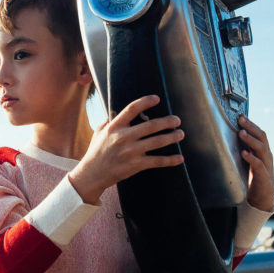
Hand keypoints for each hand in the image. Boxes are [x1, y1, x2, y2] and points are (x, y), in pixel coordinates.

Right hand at [68, 95, 184, 204]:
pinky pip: (157, 161)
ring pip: (157, 142)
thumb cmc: (97, 151)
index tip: (157, 98)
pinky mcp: (136, 165)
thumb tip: (120, 110)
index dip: (145, 102)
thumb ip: (110, 120)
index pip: (132, 109)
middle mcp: (123, 137)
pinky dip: (170, 160)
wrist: (92, 174)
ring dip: (172, 137)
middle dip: (167, 122)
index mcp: (114, 127)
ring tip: (180, 134)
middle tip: (177, 120)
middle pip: (151, 126)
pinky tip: (180, 158)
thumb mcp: (99, 131)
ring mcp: (131, 152)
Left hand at [239, 114, 273, 211]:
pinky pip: (259, 165)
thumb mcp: (250, 160)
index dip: (251, 124)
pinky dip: (251, 158)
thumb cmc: (254, 177)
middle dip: (251, 127)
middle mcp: (267, 156)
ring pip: (261, 148)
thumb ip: (246, 148)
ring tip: (240, 133)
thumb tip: (234, 135)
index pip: (260, 133)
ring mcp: (267, 165)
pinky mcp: (264, 177)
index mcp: (263, 151)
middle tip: (240, 119)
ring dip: (250, 140)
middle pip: (262, 137)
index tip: (241, 115)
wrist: (262, 197)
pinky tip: (243, 153)